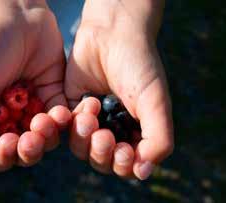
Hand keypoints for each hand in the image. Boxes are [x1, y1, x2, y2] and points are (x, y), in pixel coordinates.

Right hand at [0, 0, 70, 171]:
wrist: (18, 17)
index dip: (3, 157)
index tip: (7, 143)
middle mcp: (14, 118)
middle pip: (26, 151)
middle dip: (30, 149)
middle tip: (31, 135)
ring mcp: (37, 108)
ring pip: (49, 138)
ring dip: (50, 134)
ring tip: (48, 116)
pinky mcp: (57, 96)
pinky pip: (66, 118)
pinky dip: (69, 121)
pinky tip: (66, 112)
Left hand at [65, 0, 172, 179]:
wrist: (113, 34)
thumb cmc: (139, 66)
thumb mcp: (155, 102)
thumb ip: (158, 139)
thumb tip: (144, 171)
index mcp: (136, 132)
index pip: (127, 165)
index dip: (123, 165)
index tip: (123, 151)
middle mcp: (113, 129)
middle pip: (102, 161)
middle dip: (101, 153)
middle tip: (104, 137)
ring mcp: (92, 120)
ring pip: (81, 149)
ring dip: (85, 138)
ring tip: (93, 113)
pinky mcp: (71, 108)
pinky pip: (66, 128)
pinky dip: (74, 121)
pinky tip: (88, 102)